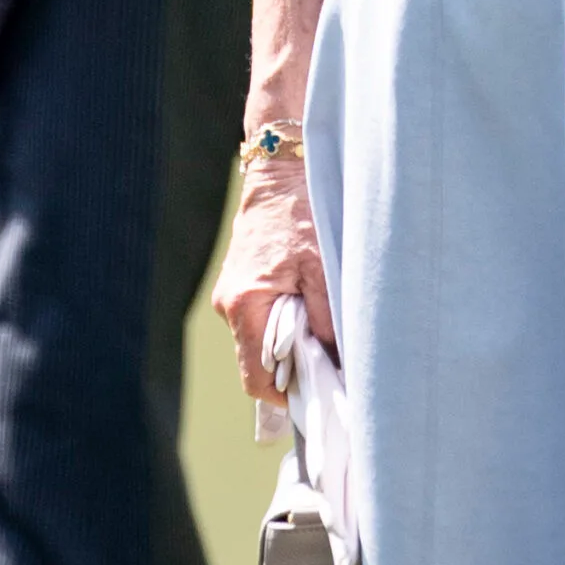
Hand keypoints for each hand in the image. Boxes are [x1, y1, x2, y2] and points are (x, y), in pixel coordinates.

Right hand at [212, 158, 333, 408]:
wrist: (282, 168)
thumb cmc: (302, 214)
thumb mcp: (324, 269)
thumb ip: (325, 322)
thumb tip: (334, 365)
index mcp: (245, 304)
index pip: (256, 379)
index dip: (287, 395)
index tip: (320, 391)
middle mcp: (229, 303)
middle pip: (256, 362)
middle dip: (291, 369)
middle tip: (329, 360)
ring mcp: (230, 292)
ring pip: (259, 340)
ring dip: (288, 343)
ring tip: (321, 325)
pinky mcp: (239, 281)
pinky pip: (258, 318)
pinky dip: (282, 322)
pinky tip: (307, 305)